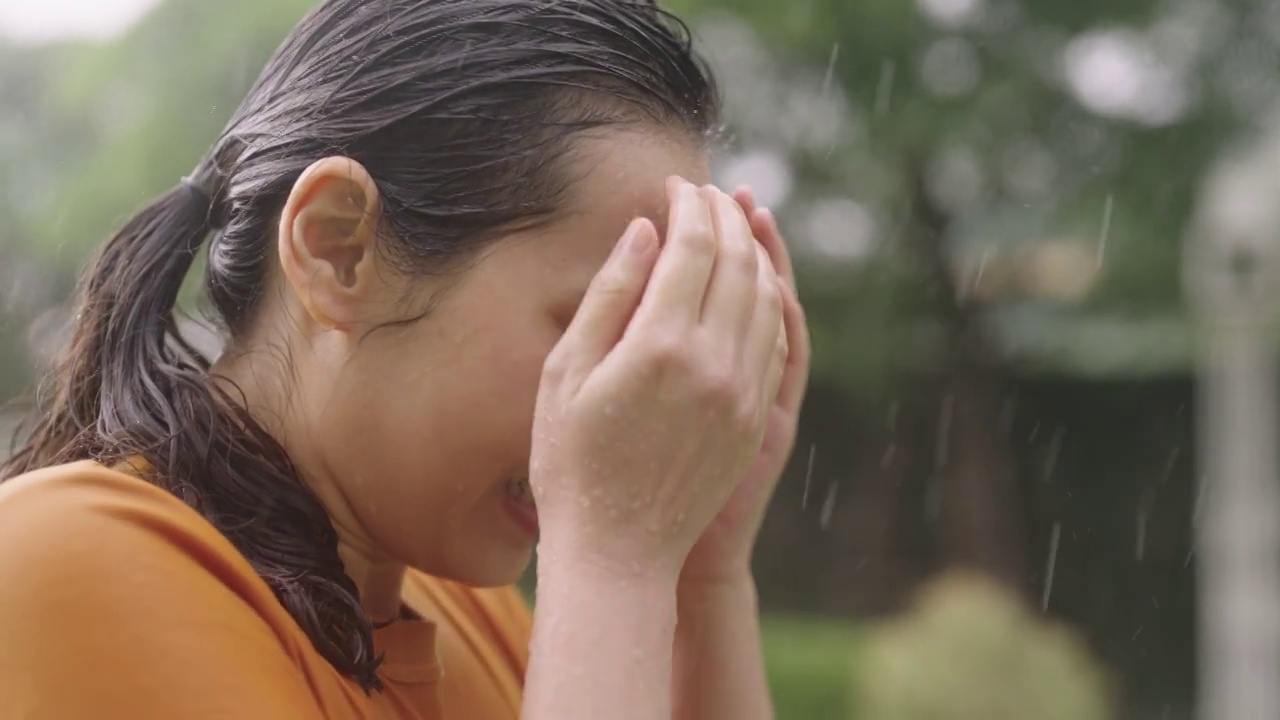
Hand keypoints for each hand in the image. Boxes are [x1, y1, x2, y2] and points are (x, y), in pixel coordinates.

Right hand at [530, 178, 788, 582]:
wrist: (617, 550)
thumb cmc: (571, 462)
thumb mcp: (566, 374)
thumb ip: (609, 296)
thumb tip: (644, 231)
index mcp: (659, 346)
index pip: (692, 247)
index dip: (687, 205)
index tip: (674, 184)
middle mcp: (713, 364)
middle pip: (737, 263)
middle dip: (725, 216)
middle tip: (706, 193)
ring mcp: (743, 393)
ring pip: (766, 298)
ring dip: (755, 253)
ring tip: (734, 225)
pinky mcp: (757, 419)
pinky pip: (775, 342)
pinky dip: (768, 299)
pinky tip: (751, 286)